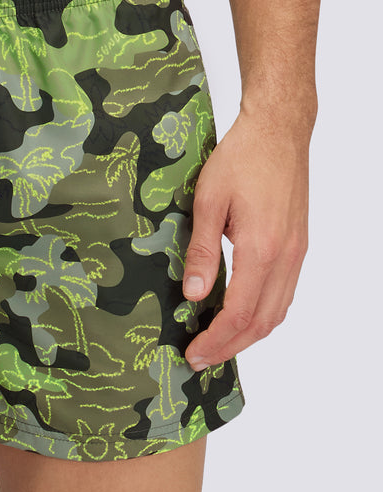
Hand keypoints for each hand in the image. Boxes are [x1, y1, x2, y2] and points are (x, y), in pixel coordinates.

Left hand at [181, 107, 310, 370]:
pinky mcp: (298, 246)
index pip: (238, 314)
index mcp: (261, 250)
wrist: (279, 131)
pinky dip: (262, 315)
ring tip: (217, 345)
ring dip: (247, 336)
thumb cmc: (241, 158)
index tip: (193, 354)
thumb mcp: (207, 202)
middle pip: (261, 323)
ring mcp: (296, 254)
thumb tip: (192, 295)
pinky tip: (241, 316)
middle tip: (200, 360)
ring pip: (277, 312)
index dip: (215, 340)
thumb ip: (200, 252)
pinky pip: (284, 294)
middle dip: (229, 347)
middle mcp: (286, 258)